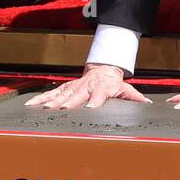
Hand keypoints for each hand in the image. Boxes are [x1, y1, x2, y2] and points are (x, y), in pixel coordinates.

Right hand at [24, 63, 150, 108]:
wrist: (102, 70)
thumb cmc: (114, 83)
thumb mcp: (126, 89)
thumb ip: (135, 98)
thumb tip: (148, 104)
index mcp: (102, 87)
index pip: (99, 95)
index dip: (95, 101)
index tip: (90, 108)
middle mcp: (86, 86)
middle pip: (77, 95)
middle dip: (69, 102)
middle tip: (61, 110)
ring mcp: (74, 87)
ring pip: (62, 94)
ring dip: (52, 102)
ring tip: (44, 110)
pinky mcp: (65, 88)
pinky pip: (51, 93)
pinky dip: (41, 98)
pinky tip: (30, 104)